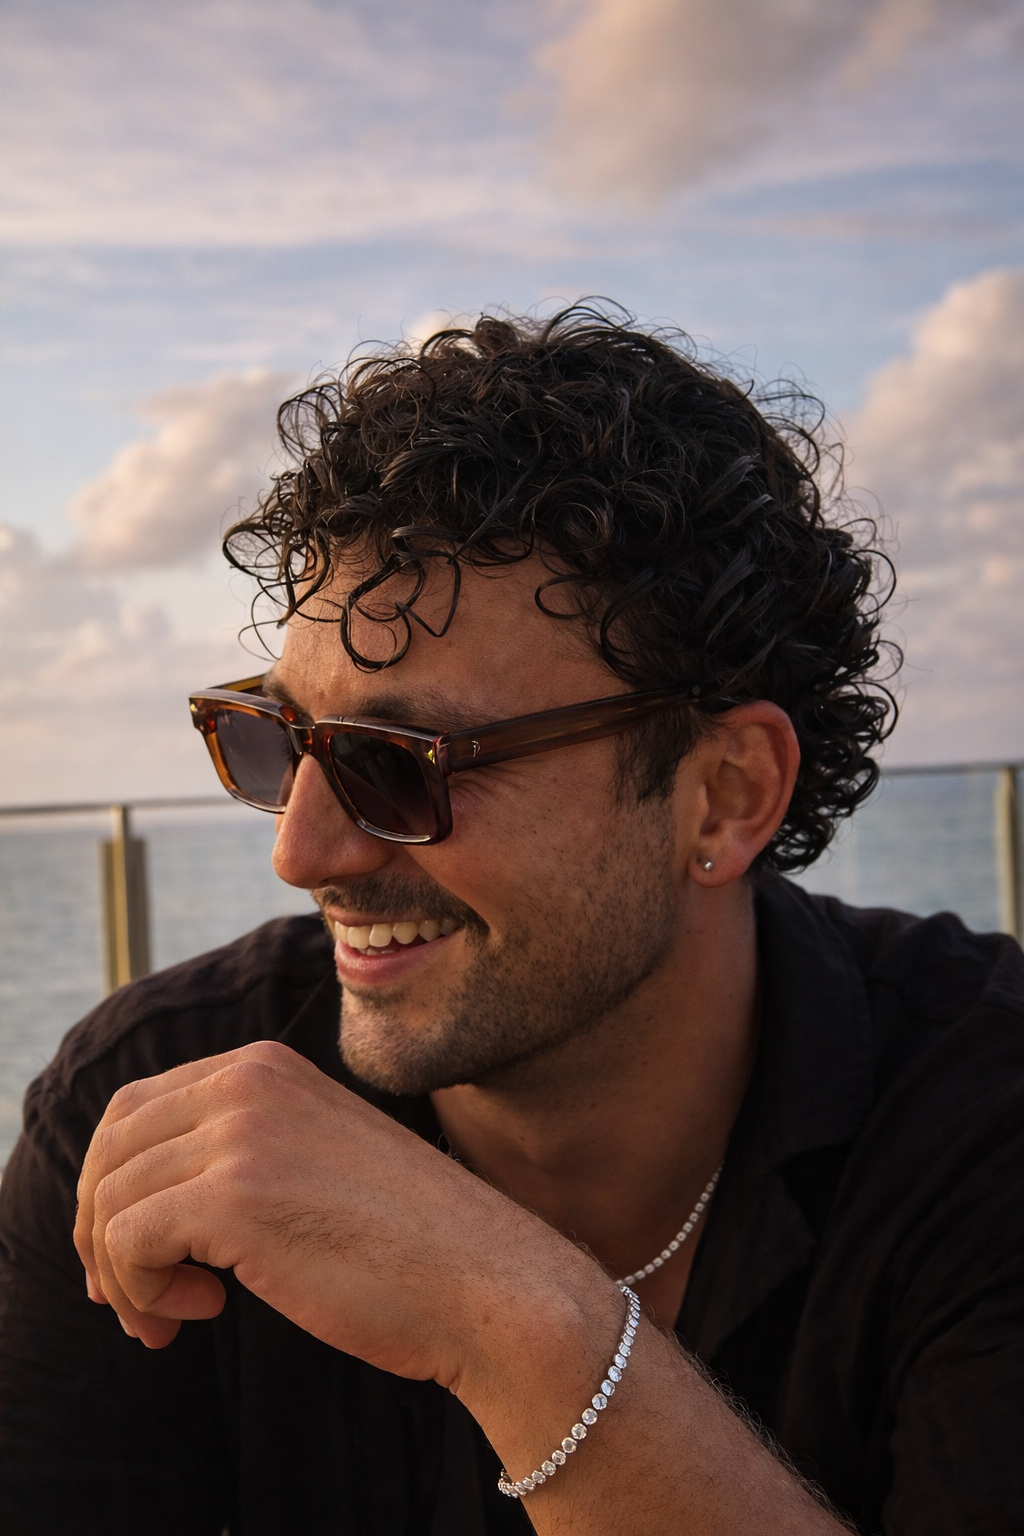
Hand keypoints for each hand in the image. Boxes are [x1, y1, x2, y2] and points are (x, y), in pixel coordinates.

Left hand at [74, 1040, 516, 1379]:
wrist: (485, 1283)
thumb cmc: (404, 1245)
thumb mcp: (310, 1162)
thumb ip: (237, 1152)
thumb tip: (128, 1201)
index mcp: (265, 1065)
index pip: (135, 1109)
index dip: (116, 1187)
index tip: (138, 1259)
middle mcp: (247, 1079)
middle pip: (111, 1146)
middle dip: (101, 1230)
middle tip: (135, 1302)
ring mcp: (241, 1131)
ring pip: (110, 1199)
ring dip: (124, 1277)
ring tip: (175, 1318)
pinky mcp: (234, 1195)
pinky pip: (125, 1242)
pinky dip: (140, 1293)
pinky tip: (203, 1311)